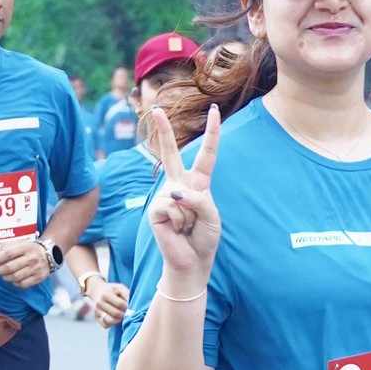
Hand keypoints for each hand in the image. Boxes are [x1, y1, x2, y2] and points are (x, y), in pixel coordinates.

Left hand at [0, 237, 54, 287]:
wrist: (50, 254)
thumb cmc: (30, 249)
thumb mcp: (20, 243)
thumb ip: (8, 247)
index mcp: (26, 247)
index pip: (8, 253)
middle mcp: (31, 258)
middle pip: (10, 267)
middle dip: (0, 270)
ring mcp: (36, 269)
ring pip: (15, 277)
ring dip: (6, 277)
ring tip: (4, 275)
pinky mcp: (38, 277)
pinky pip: (23, 284)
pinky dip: (15, 283)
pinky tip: (14, 279)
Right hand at [85, 277, 128, 325]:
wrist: (97, 291)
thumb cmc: (112, 290)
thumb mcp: (119, 287)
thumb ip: (127, 294)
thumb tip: (132, 305)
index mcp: (105, 294)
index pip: (120, 304)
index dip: (127, 306)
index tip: (130, 306)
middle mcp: (99, 303)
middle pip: (116, 313)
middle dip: (125, 314)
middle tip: (128, 313)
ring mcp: (96, 311)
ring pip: (110, 321)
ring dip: (119, 320)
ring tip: (122, 316)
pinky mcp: (96, 317)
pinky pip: (106, 325)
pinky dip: (112, 324)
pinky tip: (115, 318)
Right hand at [142, 102, 220, 288]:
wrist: (192, 261)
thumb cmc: (204, 238)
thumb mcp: (212, 215)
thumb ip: (199, 200)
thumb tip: (175, 193)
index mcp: (198, 183)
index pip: (206, 154)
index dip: (212, 132)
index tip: (215, 110)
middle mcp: (178, 185)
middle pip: (170, 153)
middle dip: (163, 130)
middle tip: (155, 108)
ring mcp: (164, 196)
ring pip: (181, 194)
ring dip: (190, 215)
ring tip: (187, 227)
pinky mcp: (155, 210)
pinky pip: (170, 206)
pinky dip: (179, 220)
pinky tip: (176, 230)